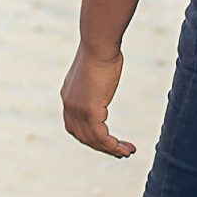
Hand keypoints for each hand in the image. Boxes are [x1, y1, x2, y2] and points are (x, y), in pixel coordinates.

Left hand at [61, 42, 134, 157]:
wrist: (98, 44)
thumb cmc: (102, 50)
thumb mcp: (96, 69)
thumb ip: (96, 79)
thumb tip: (105, 70)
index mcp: (68, 95)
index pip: (74, 125)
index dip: (89, 137)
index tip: (106, 141)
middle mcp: (69, 105)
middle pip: (82, 136)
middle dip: (101, 146)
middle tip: (120, 152)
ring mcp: (77, 109)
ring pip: (93, 139)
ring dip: (111, 149)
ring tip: (127, 152)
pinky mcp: (89, 111)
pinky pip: (101, 137)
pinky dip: (113, 146)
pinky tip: (125, 148)